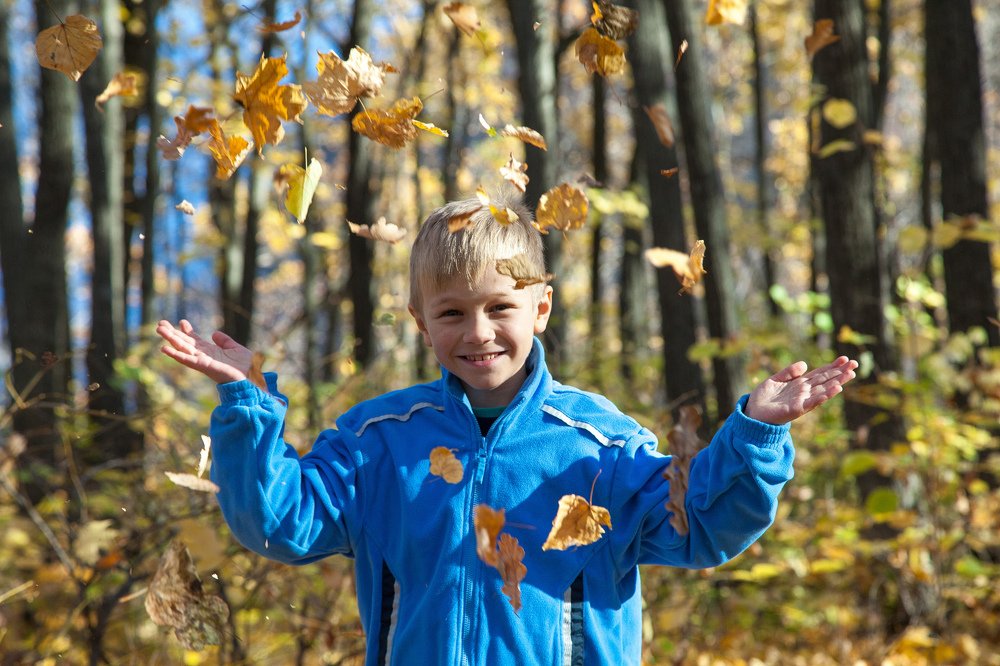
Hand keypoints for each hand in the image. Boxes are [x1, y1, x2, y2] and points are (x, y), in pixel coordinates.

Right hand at [156, 319, 251, 384]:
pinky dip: (175, 354)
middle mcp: (203, 355)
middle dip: (172, 333)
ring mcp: (201, 360)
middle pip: (184, 342)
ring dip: (170, 339)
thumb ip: (225, 341)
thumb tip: (214, 333)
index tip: (182, 321)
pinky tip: (164, 348)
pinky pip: (186, 360)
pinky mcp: (202, 366)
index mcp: (210, 350)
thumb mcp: (235, 348)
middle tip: (160, 323)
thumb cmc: (243, 366)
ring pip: (182, 348)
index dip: (187, 331)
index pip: (194, 340)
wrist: (249, 377)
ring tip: (159, 329)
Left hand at [744, 356, 858, 424]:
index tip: (845, 358)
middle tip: (855, 363)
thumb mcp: (775, 380)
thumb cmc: (763, 398)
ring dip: (837, 382)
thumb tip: (805, 364)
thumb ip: (789, 372)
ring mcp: (802, 400)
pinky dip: (824, 395)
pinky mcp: (797, 408)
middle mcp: (804, 392)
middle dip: (840, 372)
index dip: (832, 366)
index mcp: (800, 384)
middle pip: (825, 380)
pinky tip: (835, 389)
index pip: (820, 373)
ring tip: (850, 374)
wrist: (753, 413)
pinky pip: (813, 402)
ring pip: (823, 389)